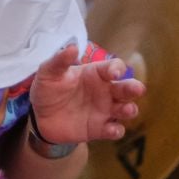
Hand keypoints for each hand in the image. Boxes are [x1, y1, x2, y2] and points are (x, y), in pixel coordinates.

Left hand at [28, 44, 144, 145]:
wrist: (40, 118)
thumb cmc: (48, 90)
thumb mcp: (48, 73)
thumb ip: (59, 61)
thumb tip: (72, 47)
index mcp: (96, 74)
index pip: (114, 67)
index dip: (117, 68)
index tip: (114, 74)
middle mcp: (105, 91)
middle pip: (126, 88)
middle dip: (134, 88)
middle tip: (137, 89)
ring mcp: (104, 111)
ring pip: (126, 109)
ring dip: (130, 109)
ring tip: (127, 110)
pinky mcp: (100, 129)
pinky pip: (114, 130)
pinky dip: (116, 130)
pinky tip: (112, 130)